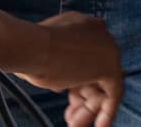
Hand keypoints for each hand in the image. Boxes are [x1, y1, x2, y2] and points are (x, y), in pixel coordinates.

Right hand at [17, 12, 121, 126]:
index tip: (60, 93)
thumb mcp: (41, 54)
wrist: (30, 46)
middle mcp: (98, 34)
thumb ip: (56, 64)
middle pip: (94, 73)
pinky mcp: (111, 68)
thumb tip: (60, 84)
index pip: (84, 58)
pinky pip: (113, 94)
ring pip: (100, 86)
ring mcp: (107, 49)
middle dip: (80, 97)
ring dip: (87, 108)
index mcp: (81, 24)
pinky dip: (106, 113)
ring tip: (74, 123)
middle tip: (70, 116)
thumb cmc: (28, 49)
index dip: (73, 80)